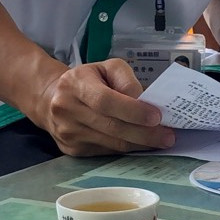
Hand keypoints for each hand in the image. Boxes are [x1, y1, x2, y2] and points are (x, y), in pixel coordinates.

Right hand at [28, 59, 175, 155]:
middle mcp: (67, 110)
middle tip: (168, 136)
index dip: (132, 111)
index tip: (156, 117)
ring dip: (139, 144)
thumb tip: (143, 101)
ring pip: (111, 143)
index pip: (105, 101)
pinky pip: (105, 152)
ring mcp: (67, 133)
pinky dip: (126, 148)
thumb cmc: (87, 80)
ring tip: (160, 141)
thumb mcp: (106, 67)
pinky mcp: (71, 150)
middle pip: (111, 127)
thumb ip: (126, 80)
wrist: (51, 98)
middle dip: (144, 133)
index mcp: (75, 84)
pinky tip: (141, 144)